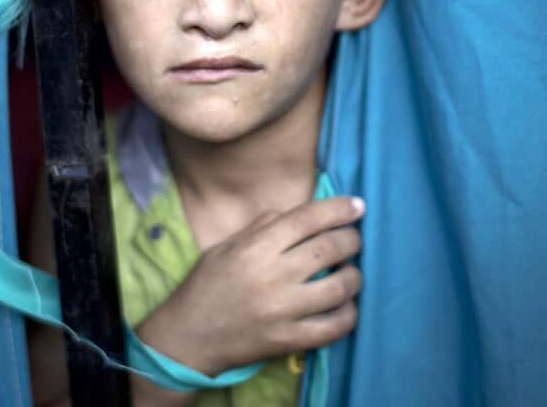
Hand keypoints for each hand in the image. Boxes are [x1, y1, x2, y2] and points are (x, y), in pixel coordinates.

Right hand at [134, 196, 364, 375]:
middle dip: (351, 239)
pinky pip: (335, 326)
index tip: (358, 206)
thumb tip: (298, 214)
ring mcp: (284, 311)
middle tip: (354, 239)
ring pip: (340, 287)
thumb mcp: (225, 246)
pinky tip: (346, 305)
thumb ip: (262, 226)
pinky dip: (349, 313)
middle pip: (330, 248)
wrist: (188, 337)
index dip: (339, 209)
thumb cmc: (206, 286)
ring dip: (354, 275)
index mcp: (256, 247)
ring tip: (351, 271)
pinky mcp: (290, 340)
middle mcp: (273, 275)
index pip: (307, 219)